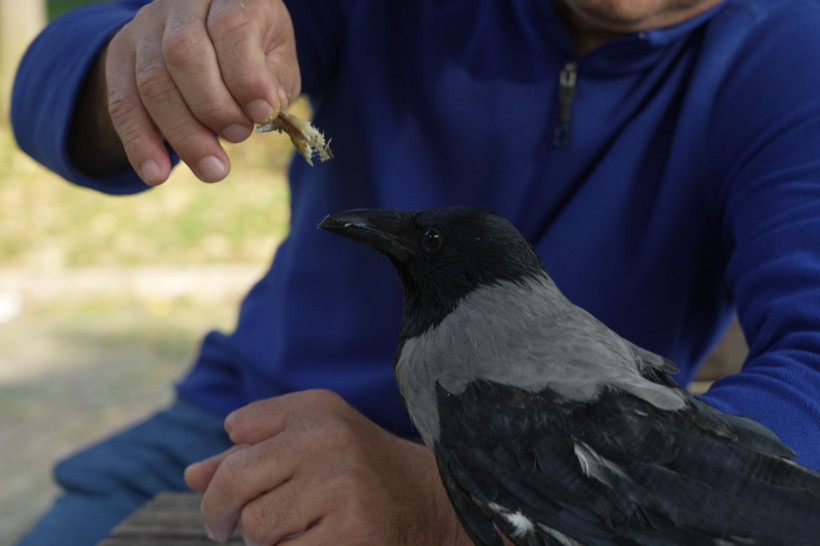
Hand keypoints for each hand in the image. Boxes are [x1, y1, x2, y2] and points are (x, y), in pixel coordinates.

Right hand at [71, 0, 299, 184]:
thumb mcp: (278, 58)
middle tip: (239, 137)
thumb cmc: (256, 51)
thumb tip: (264, 108)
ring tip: (213, 170)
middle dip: (213, 108)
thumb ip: (275, 80)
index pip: (231, 27)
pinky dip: (139, 142)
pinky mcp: (122, 54)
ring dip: (183, 134)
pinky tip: (156, 174)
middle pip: (184, 55)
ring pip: (152, 82)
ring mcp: (146, 26)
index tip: (264, 114)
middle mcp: (183, 2)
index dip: (247, 76)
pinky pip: (122, 102)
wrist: (210, 33)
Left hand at [185, 389, 472, 544]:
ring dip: (268, 541)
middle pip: (238, 489)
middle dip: (226, 517)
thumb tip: (193, 476)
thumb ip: (253, 449)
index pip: (237, 450)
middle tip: (226, 532)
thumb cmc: (358, 468)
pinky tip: (320, 543)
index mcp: (318, 413)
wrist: (430, 501)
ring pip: (259, 530)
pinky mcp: (353, 535)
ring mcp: (343, 489)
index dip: (218, 488)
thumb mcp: (310, 439)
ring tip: (298, 531)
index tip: (224, 509)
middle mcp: (331, 443)